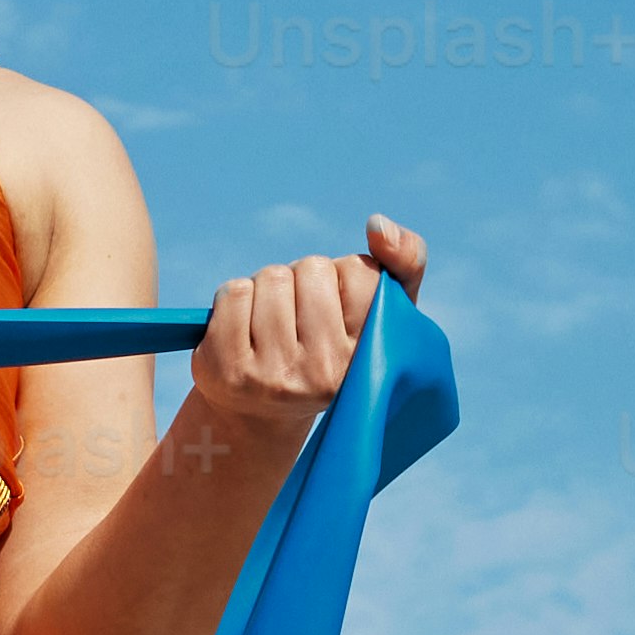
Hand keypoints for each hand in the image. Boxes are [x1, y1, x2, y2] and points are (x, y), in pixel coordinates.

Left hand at [181, 219, 426, 455]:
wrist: (260, 410)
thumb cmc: (329, 347)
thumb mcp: (380, 311)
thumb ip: (405, 261)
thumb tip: (378, 224)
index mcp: (368, 357)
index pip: (360, 272)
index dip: (343, 277)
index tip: (338, 309)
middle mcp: (325, 373)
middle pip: (312, 269)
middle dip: (303, 279)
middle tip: (299, 318)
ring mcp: (275, 375)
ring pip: (272, 277)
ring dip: (268, 287)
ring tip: (271, 324)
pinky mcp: (230, 370)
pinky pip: (234, 293)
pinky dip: (236, 299)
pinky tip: (243, 329)